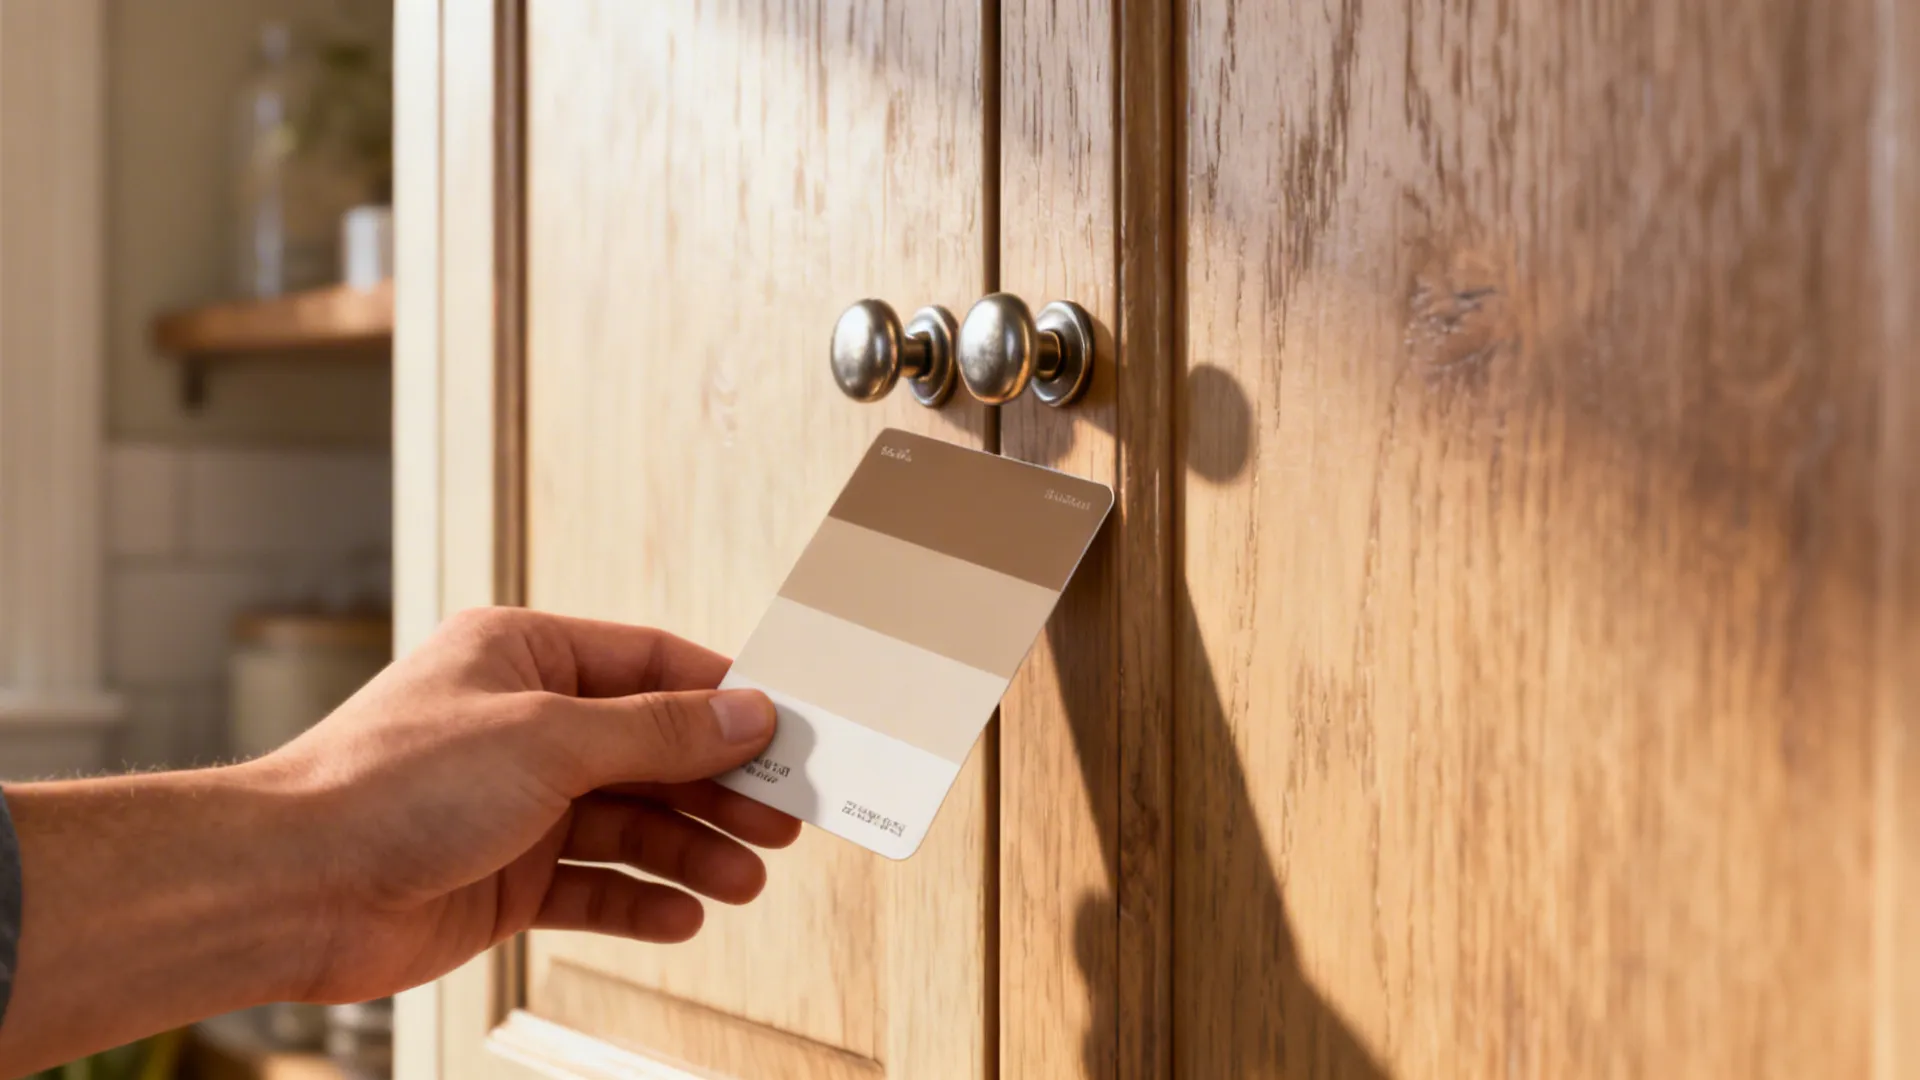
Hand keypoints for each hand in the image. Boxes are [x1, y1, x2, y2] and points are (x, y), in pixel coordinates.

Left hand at [252, 606, 800, 1003]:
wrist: (291, 888)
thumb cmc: (391, 784)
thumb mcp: (547, 738)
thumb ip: (657, 731)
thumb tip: (746, 714)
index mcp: (524, 658)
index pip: (650, 667)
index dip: (724, 700)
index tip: (788, 732)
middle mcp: (523, 727)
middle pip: (651, 751)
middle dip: (718, 787)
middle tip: (784, 817)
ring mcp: (516, 805)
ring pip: (630, 823)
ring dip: (691, 850)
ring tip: (745, 879)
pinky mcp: (505, 878)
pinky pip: (593, 885)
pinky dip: (640, 900)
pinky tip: (683, 914)